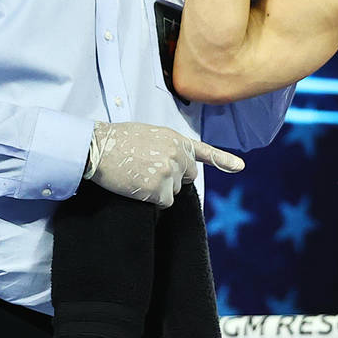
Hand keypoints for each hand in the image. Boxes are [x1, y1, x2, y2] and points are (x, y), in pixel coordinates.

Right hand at [84, 122, 243, 206]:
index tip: (240, 167)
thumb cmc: (117, 141)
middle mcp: (178, 154)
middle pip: (187, 177)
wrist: (97, 147)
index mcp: (176, 139)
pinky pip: (163, 203)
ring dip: (159, 189)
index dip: (224, 160)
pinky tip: (136, 186)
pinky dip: (151, 200)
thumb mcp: (149, 135)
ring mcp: (170, 171)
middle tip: (148, 171)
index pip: (204, 152)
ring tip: (137, 175)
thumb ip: (168, 147)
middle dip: (173, 179)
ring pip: (173, 192)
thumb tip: (177, 167)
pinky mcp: (159, 188)